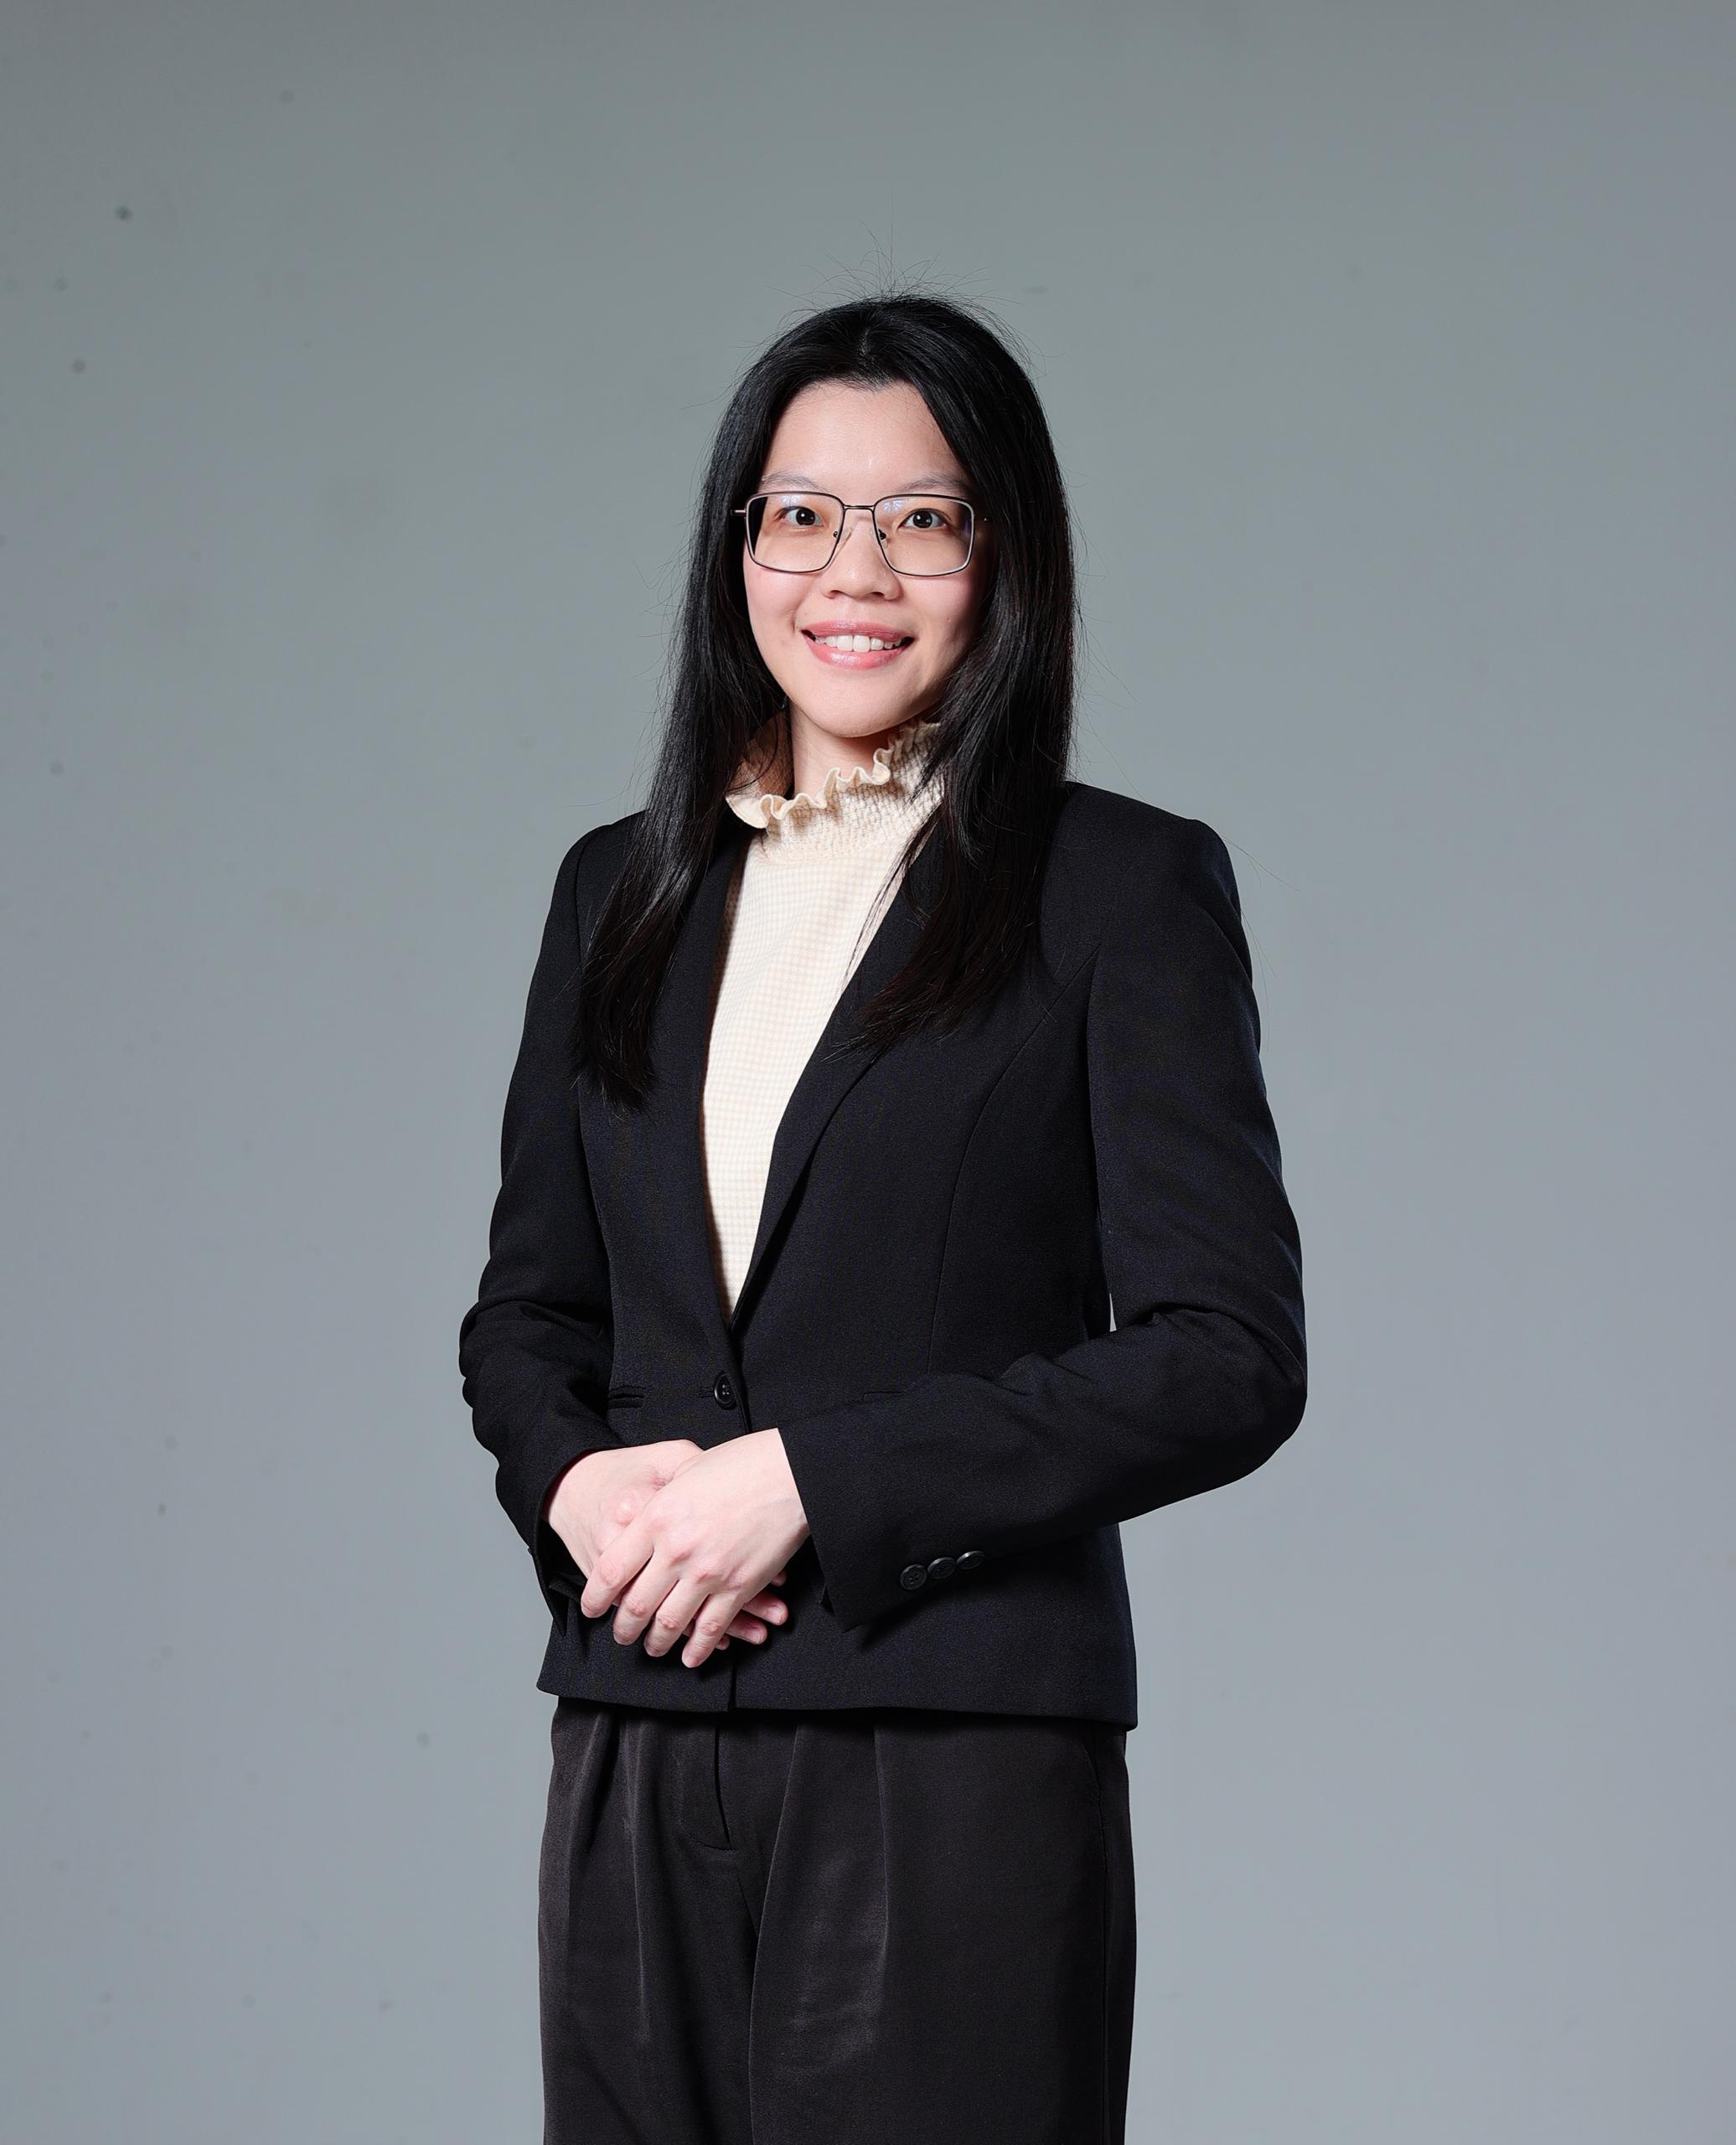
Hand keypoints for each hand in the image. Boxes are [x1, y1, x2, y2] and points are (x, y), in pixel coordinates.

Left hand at [579, 1429, 809, 1668]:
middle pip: (635, 1605)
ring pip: (669, 1624)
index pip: (611, 1570)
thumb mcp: (685, 1472)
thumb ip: (661, 1502)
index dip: (595, 1596)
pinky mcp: (738, 1587)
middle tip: (621, 1635)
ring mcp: (707, 1572)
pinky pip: (710, 1629)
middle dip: (624, 1629)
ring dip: (656, 1643)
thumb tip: (643, 1521)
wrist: (789, 1473)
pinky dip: (697, 1648)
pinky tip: (691, 1655)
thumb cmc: (741, 1464)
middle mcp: (676, 1549)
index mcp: (657, 1517)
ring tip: (652, 1648)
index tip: (591, 1608)